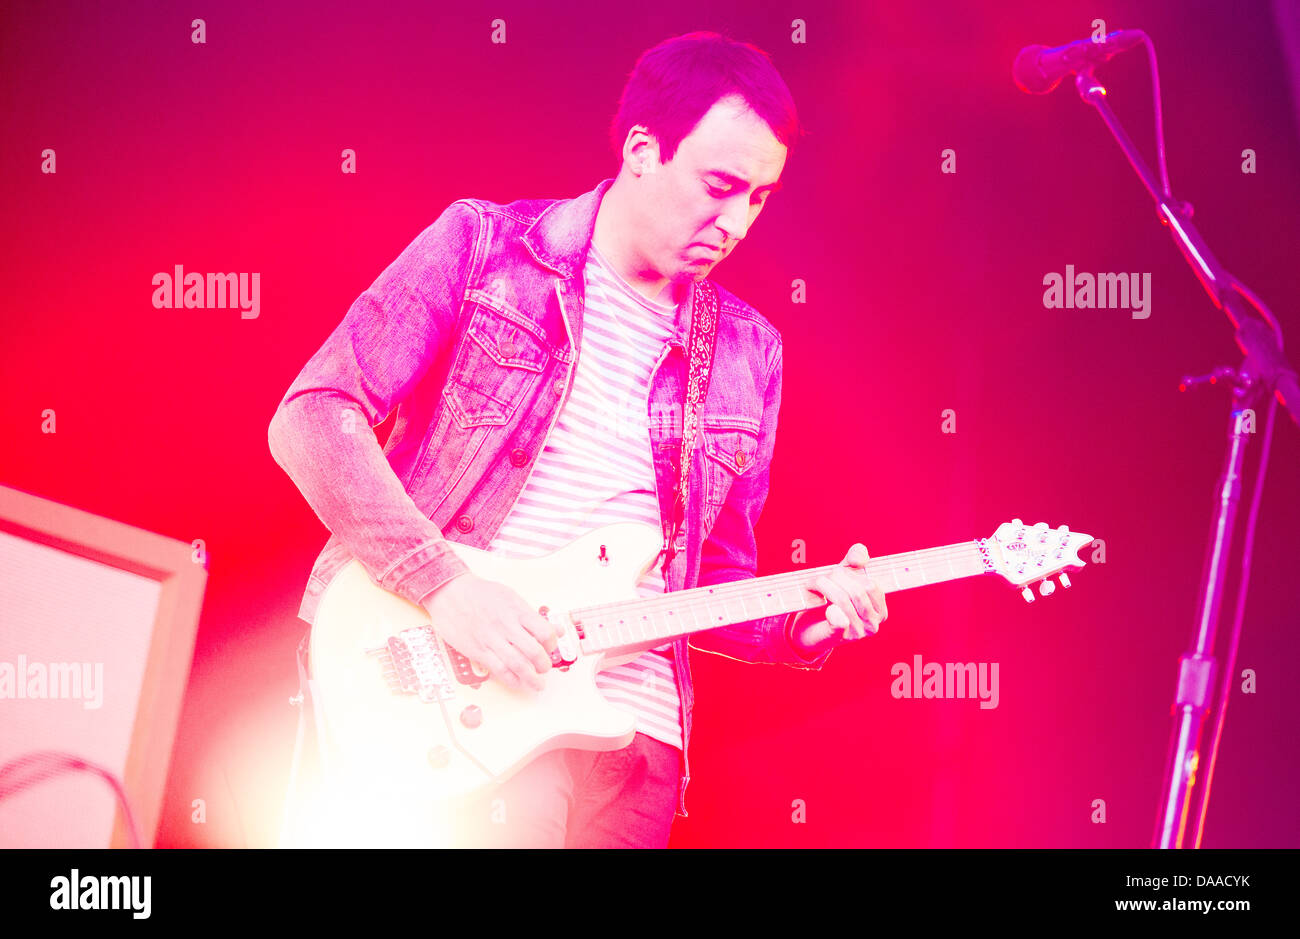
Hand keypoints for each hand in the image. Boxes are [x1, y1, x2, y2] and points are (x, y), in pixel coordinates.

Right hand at [422, 572, 557, 691]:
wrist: (450, 593)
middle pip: (533, 652)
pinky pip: (499, 670)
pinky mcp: (478, 651)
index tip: (550, 648)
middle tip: (545, 668)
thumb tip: (557, 630)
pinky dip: (512, 680)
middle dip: (544, 665)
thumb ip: (533, 615)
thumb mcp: (511, 597)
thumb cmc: (481, 593)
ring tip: (538, 684)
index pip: (544, 632)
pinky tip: (518, 683)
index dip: (551, 644)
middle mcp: (506, 626)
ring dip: (532, 678)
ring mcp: (491, 640)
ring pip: (518, 665)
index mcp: (517, 610)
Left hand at [788, 543, 886, 657]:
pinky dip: (832, 611)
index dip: (851, 573)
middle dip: (835, 578)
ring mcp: (858, 633)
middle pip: (858, 591)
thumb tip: (860, 555)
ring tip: (812, 585)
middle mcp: (873, 623)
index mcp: (879, 608)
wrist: (807, 627)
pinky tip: (826, 607)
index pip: (870, 584)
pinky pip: (840, 621)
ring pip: (844, 600)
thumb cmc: (828, 600)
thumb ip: (854, 560)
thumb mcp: (843, 577)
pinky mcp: (840, 637)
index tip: (835, 570)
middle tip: (818, 578)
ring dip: (825, 587)